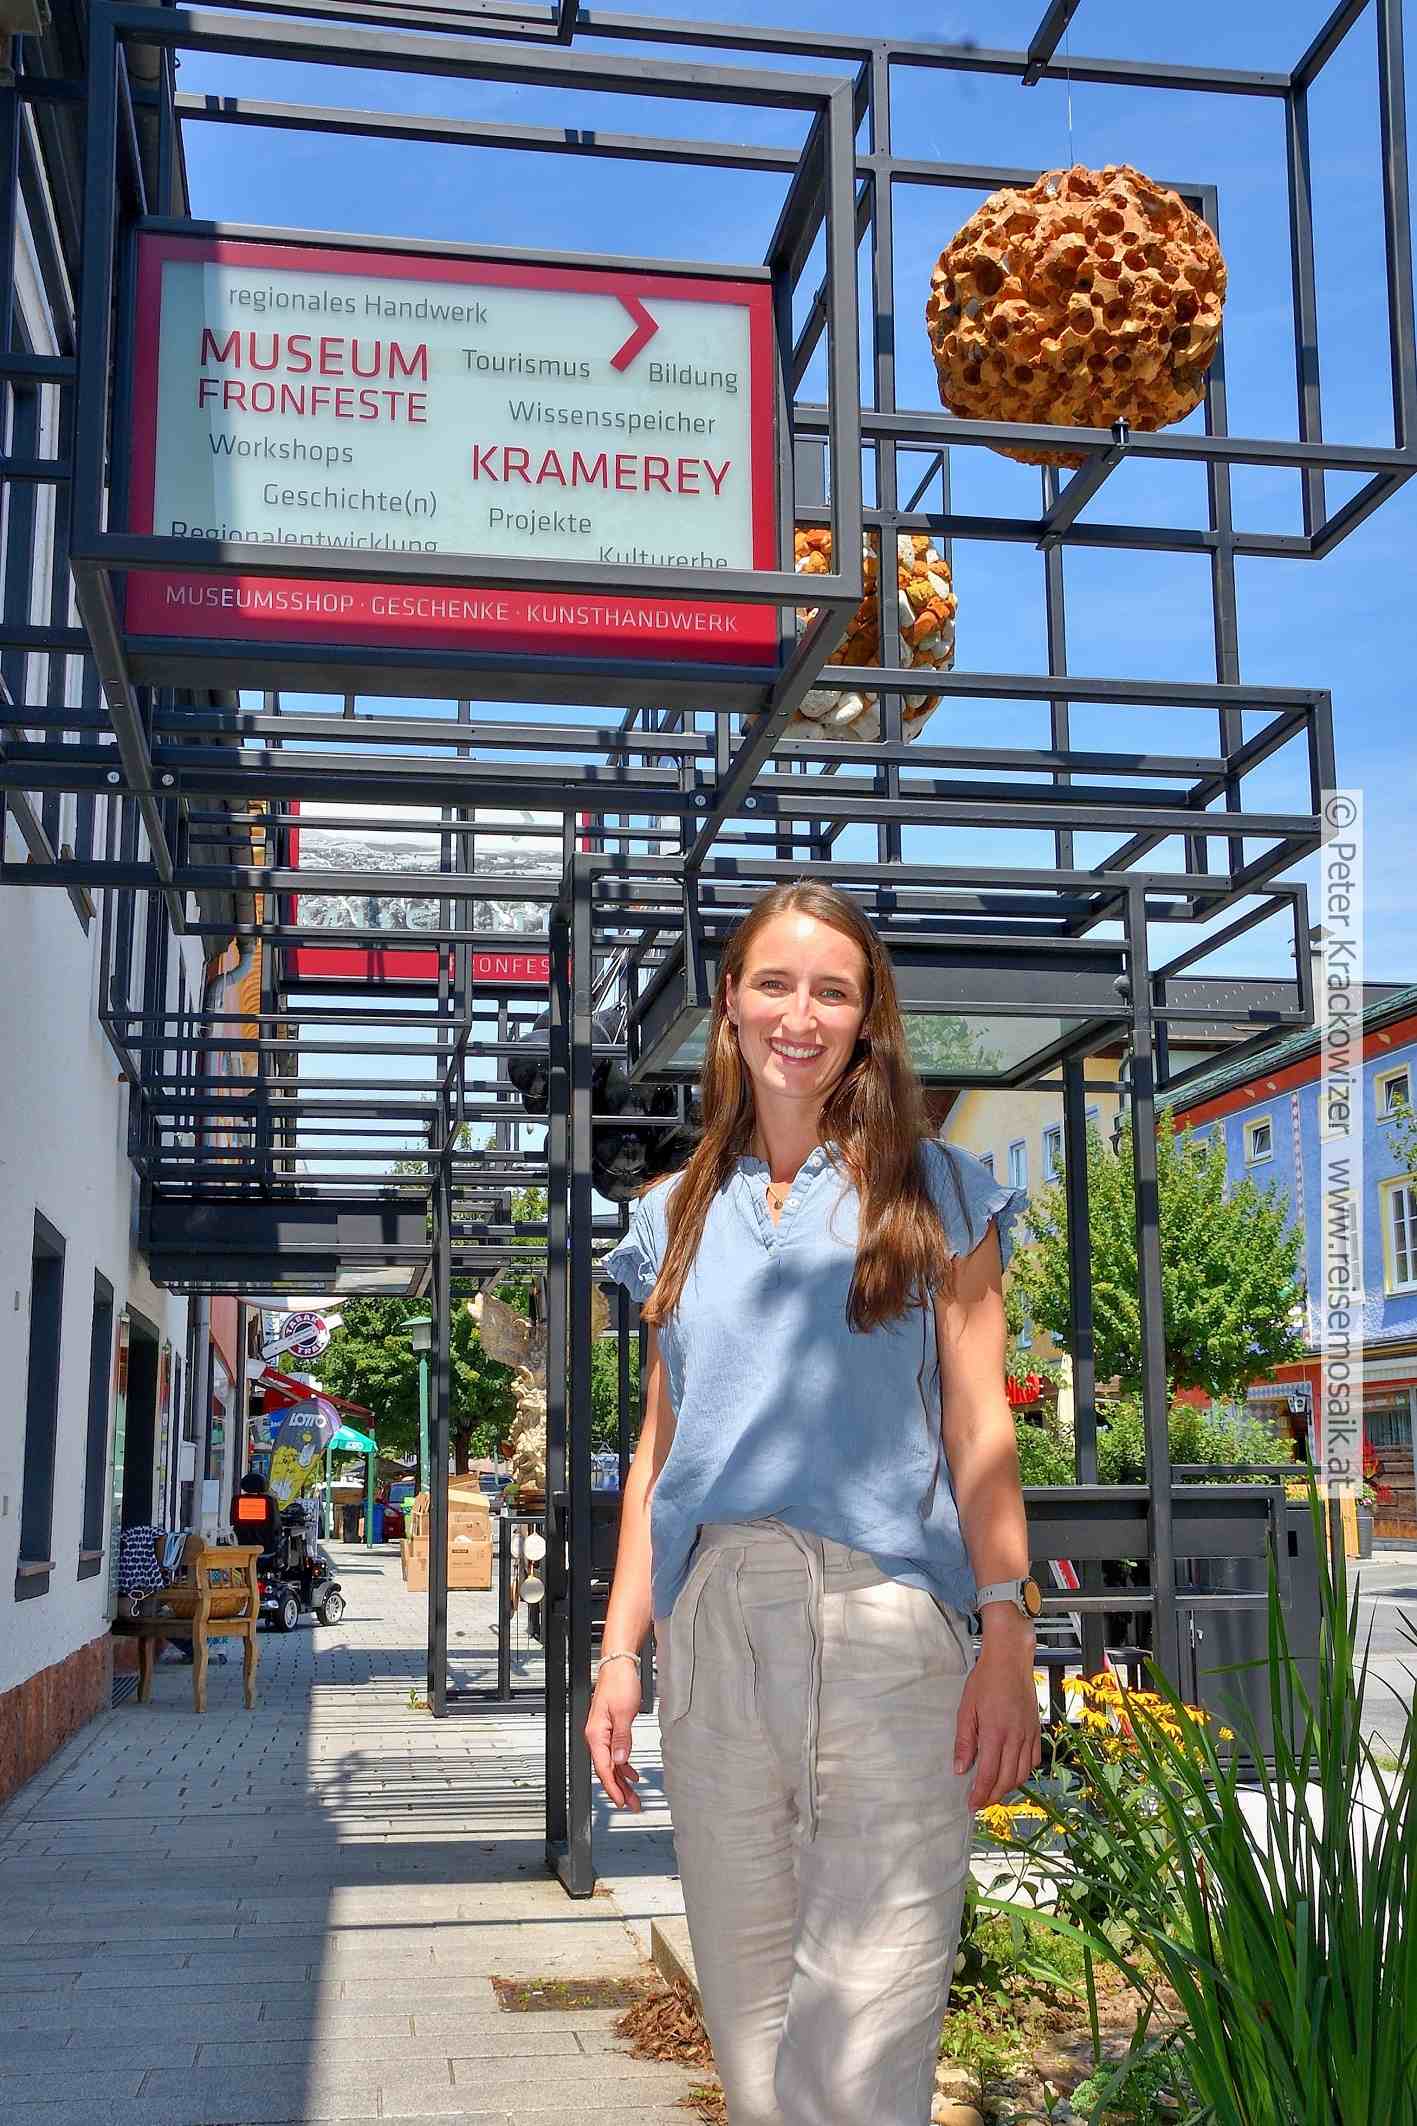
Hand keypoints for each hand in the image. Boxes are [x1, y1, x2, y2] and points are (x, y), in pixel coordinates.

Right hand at [585, 1661, 644, 1810]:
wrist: (618, 1665)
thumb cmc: (619, 1683)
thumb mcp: (624, 1712)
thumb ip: (622, 1738)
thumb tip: (620, 1760)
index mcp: (596, 1734)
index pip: (603, 1767)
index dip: (612, 1787)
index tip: (621, 1801)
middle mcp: (596, 1735)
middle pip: (606, 1769)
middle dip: (619, 1789)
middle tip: (632, 1804)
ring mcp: (603, 1733)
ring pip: (611, 1763)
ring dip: (622, 1780)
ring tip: (633, 1795)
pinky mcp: (610, 1729)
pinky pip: (614, 1753)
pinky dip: (623, 1766)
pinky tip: (631, 1774)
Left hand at [952, 1612, 1041, 1810]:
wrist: (1011, 1660)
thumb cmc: (985, 1680)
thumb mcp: (966, 1709)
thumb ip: (964, 1741)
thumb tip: (960, 1769)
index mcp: (995, 1733)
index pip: (988, 1775)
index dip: (980, 1794)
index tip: (971, 1805)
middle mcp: (1016, 1738)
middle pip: (1007, 1780)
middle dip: (993, 1796)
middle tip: (980, 1802)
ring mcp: (1029, 1735)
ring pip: (1022, 1774)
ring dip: (1008, 1787)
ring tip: (994, 1790)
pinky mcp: (1037, 1730)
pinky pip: (1033, 1761)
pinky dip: (1023, 1772)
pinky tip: (1012, 1771)